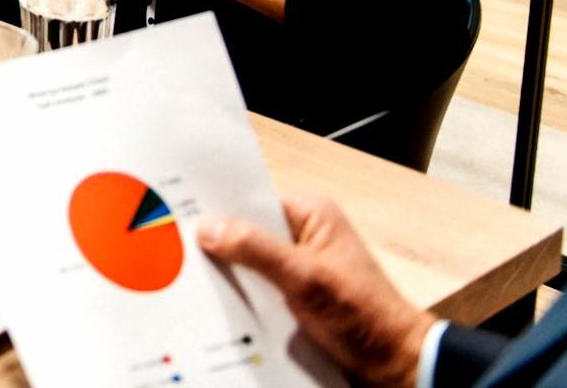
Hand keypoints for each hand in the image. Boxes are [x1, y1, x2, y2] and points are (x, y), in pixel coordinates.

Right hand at [197, 194, 433, 387]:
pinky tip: (212, 305)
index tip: (176, 213)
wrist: (397, 366)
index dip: (216, 208)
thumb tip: (206, 226)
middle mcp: (303, 235)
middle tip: (170, 250)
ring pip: (249, 264)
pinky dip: (240, 297)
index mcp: (311, 215)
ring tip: (183, 278)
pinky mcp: (296, 297)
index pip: (251, 201)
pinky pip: (257, 289)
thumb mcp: (305, 279)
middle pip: (246, 232)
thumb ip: (256, 250)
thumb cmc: (363, 316)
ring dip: (227, 276)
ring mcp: (299, 268)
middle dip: (215, 245)